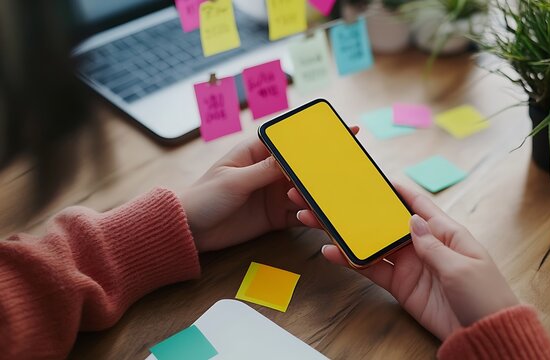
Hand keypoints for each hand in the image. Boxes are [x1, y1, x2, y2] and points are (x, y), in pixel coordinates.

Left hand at [180, 127, 358, 251]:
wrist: (190, 231)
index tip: (339, 129)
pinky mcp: (276, 216)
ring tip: (339, 193)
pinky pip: (300, 213)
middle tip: (351, 162)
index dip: (314, 135)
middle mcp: (270, 172)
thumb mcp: (235, 181)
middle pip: (303, 166)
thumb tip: (293, 157)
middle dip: (325, 164)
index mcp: (257, 153)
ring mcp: (274, 194)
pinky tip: (323, 215)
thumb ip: (265, 170)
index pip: (290, 141)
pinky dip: (312, 214)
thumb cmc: (205, 197)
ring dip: (320, 192)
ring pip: (305, 191)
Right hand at [290, 184, 518, 339]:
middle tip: (330, 199)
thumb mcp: (462, 267)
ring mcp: (408, 264)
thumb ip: (433, 245)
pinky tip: (331, 252)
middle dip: (359, 210)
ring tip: (318, 221)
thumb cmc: (485, 297)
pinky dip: (351, 261)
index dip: (397, 189)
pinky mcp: (399, 285)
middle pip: (385, 221)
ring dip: (347, 234)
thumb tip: (411, 220)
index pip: (417, 203)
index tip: (373, 175)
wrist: (484, 336)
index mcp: (444, 232)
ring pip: (372, 243)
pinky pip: (371, 269)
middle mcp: (423, 244)